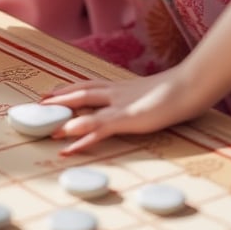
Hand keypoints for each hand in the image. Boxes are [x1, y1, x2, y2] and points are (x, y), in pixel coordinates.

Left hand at [43, 70, 193, 154]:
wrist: (190, 85)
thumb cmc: (179, 91)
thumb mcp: (156, 96)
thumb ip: (144, 100)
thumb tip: (142, 105)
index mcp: (124, 87)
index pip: (91, 84)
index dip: (71, 88)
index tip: (53, 92)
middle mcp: (118, 92)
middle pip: (82, 92)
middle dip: (60, 99)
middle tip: (40, 105)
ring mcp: (121, 104)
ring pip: (86, 109)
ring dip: (65, 120)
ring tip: (47, 131)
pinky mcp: (127, 117)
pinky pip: (99, 128)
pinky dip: (82, 136)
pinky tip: (70, 145)